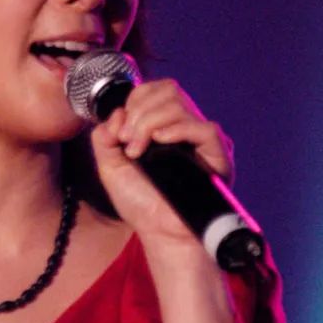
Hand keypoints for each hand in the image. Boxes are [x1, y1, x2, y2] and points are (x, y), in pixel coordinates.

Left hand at [89, 79, 235, 249]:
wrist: (159, 232)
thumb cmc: (141, 203)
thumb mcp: (110, 166)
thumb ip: (104, 137)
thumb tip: (115, 113)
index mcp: (164, 125)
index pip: (155, 90)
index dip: (134, 100)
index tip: (120, 130)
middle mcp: (185, 127)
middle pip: (168, 90)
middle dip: (139, 110)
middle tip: (127, 141)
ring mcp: (202, 139)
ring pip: (180, 105)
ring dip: (149, 123)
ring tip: (138, 152)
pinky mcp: (218, 154)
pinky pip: (203, 127)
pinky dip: (177, 129)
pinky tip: (160, 142)